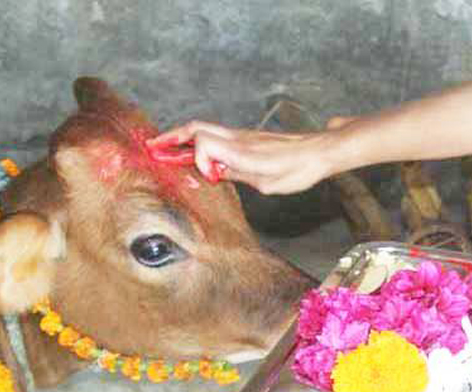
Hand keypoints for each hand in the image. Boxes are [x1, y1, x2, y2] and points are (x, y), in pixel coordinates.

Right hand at [147, 120, 339, 194]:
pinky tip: (196, 152)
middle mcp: (237, 138)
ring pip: (204, 129)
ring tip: (166, 148)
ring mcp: (242, 136)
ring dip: (183, 137)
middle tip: (152, 147)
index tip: (208, 176)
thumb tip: (216, 171)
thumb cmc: (297, 169)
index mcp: (240, 150)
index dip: (197, 160)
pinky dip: (199, 140)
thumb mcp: (267, 182)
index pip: (202, 142)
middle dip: (171, 137)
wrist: (319, 152)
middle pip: (196, 128)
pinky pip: (216, 135)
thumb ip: (238, 174)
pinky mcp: (248, 138)